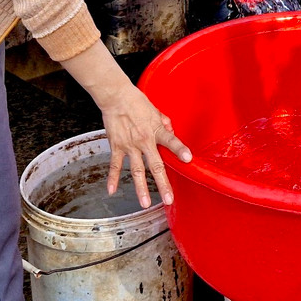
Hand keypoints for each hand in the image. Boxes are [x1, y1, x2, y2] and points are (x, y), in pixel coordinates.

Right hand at [99, 84, 192, 207]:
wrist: (116, 97)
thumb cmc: (137, 102)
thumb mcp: (156, 111)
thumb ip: (165, 124)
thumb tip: (171, 133)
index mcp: (156, 131)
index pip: (171, 141)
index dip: (180, 150)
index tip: (188, 159)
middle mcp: (144, 141)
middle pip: (155, 165)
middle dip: (162, 183)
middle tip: (168, 199)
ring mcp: (130, 146)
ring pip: (136, 170)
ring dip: (140, 188)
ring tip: (144, 203)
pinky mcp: (116, 146)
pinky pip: (115, 165)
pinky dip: (112, 178)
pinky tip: (112, 191)